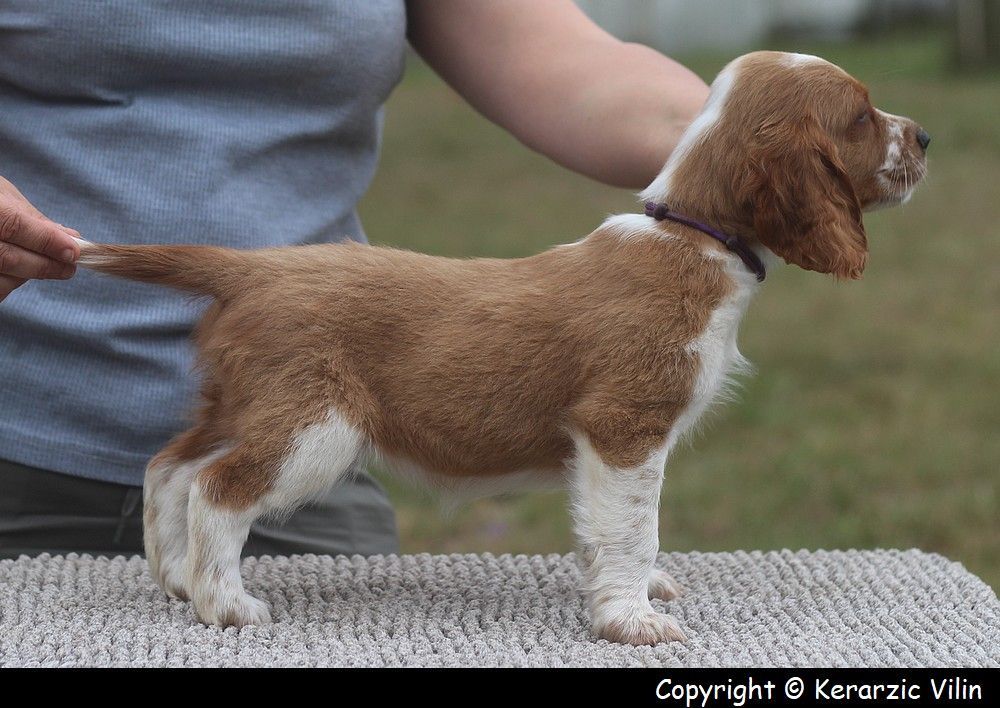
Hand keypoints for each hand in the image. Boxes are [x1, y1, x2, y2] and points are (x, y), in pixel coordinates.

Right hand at [0, 176, 80, 301]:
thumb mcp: (1, 195)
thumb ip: (33, 218)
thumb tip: (71, 237)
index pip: (13, 225)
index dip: (46, 240)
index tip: (75, 251)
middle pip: (7, 258)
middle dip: (45, 265)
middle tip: (70, 267)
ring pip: (0, 280)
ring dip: (27, 276)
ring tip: (45, 266)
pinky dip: (8, 284)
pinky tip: (17, 273)